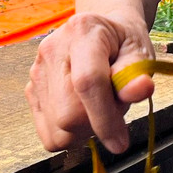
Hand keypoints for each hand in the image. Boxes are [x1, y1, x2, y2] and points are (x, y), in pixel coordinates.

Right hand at [25, 12, 154, 154]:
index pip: (87, 82)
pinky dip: (69, 133)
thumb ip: (138, 72)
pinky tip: (82, 112)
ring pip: (56, 129)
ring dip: (83, 131)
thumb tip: (141, 90)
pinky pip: (48, 133)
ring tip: (98, 107)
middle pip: (67, 113)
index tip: (120, 142)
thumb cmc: (123, 41)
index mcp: (83, 31)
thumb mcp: (139, 50)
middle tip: (114, 109)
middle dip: (96, 125)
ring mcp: (37, 70)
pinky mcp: (31, 89)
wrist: (101, 29)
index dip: (104, 118)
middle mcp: (52, 49)